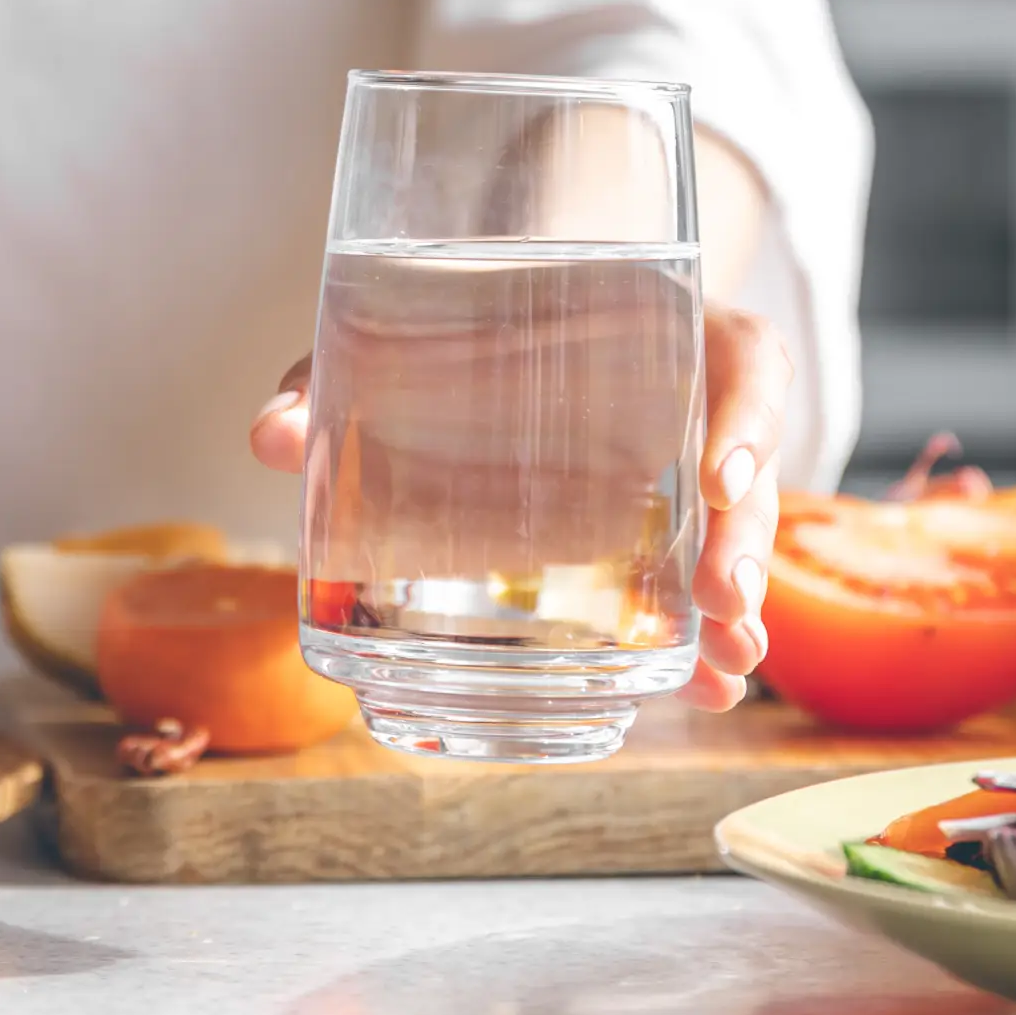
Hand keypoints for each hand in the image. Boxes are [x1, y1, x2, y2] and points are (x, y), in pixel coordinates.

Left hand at [248, 304, 788, 712]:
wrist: (486, 328)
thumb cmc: (450, 324)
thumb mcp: (388, 334)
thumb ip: (328, 376)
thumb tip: (268, 437)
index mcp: (661, 326)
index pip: (741, 358)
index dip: (746, 414)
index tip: (722, 476)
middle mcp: (691, 396)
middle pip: (747, 465)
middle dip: (746, 540)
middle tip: (723, 599)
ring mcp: (685, 468)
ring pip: (738, 535)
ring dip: (739, 603)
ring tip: (729, 666)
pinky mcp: (662, 531)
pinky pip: (700, 583)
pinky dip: (701, 639)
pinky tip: (705, 690)